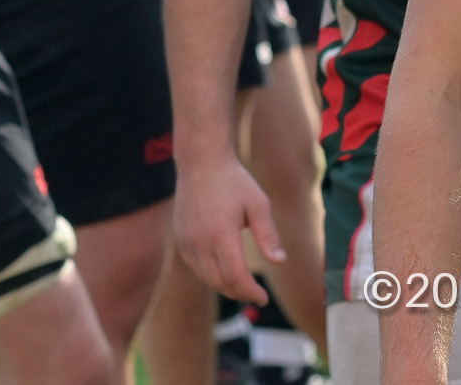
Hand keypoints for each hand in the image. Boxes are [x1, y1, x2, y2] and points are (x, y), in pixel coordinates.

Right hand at [173, 153, 285, 303]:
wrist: (201, 163)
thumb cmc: (234, 181)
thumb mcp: (259, 204)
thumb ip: (268, 235)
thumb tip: (280, 261)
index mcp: (221, 235)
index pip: (235, 277)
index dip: (251, 292)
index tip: (263, 298)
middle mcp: (199, 243)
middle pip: (219, 283)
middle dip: (239, 293)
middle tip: (255, 294)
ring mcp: (186, 242)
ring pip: (205, 278)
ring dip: (224, 286)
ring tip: (243, 285)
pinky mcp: (179, 239)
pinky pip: (195, 267)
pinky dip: (209, 275)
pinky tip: (223, 271)